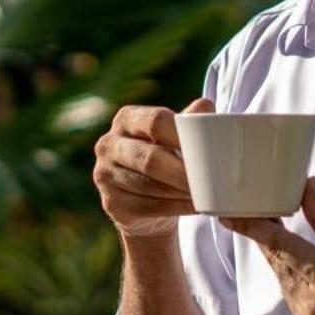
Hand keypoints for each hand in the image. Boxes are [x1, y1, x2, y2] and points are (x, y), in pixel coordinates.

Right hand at [93, 97, 210, 240]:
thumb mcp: (175, 137)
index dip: (182, 136)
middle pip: (150, 158)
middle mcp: (109, 143)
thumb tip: (206, 106)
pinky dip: (174, 208)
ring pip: (148, 186)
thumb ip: (189, 121)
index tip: (208, 150)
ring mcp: (105, 174)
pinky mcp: (110, 202)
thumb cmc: (165, 159)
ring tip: (206, 196)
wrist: (145, 202)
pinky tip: (193, 207)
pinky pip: (146, 207)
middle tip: (210, 182)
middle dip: (182, 172)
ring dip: (180, 193)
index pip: (155, 121)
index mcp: (127, 118)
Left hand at [221, 182, 314, 314]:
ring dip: (295, 273)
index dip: (250, 227)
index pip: (276, 244)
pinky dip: (306, 297)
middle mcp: (312, 306)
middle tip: (277, 224)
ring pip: (287, 288)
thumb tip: (305, 189)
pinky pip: (298, 311)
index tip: (229, 214)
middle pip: (278, 265)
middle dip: (277, 245)